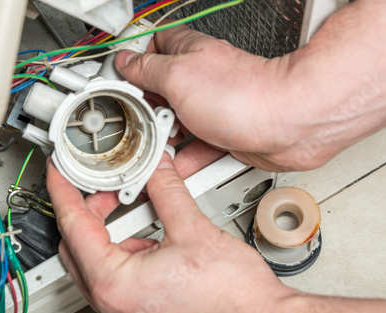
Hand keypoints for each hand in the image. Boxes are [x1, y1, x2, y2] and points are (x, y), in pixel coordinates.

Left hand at [47, 153, 296, 312]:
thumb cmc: (234, 299)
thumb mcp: (194, 230)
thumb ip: (167, 191)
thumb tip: (156, 168)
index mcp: (114, 283)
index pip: (73, 226)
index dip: (64, 190)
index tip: (60, 171)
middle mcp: (112, 304)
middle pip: (76, 247)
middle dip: (87, 210)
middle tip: (104, 186)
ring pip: (94, 263)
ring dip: (106, 231)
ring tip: (130, 206)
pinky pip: (115, 278)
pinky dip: (122, 251)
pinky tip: (146, 234)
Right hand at [115, 0, 385, 171]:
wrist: (291, 126)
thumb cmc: (245, 96)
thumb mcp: (178, 77)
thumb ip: (147, 70)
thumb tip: (125, 62)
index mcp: (187, 55)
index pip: (151, 49)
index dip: (132, 64)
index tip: (116, 82)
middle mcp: (200, 80)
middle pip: (160, 93)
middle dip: (145, 110)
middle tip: (134, 122)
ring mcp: (212, 109)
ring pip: (177, 124)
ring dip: (164, 139)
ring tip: (152, 148)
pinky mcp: (224, 135)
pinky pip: (197, 147)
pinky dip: (186, 159)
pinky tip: (175, 168)